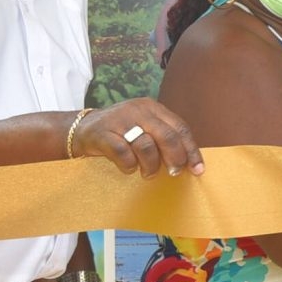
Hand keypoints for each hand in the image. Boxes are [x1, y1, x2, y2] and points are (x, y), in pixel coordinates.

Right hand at [75, 99, 200, 177]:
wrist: (84, 128)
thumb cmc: (121, 132)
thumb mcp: (144, 126)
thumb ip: (163, 137)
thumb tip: (189, 161)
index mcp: (152, 107)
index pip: (180, 127)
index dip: (191, 150)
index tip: (198, 169)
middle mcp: (138, 110)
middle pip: (167, 136)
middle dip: (175, 159)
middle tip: (174, 173)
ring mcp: (120, 121)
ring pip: (146, 146)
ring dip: (151, 166)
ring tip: (148, 174)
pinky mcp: (104, 134)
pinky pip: (124, 154)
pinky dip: (129, 166)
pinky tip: (129, 169)